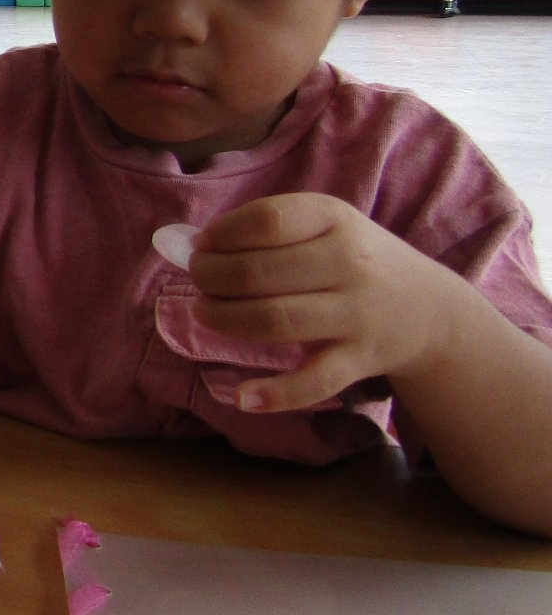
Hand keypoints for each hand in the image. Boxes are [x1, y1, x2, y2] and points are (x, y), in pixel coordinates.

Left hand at [190, 193, 465, 412]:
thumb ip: (263, 231)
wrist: (429, 309)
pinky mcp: (360, 360)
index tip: (203, 245)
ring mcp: (357, 314)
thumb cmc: (353, 260)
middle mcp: (350, 263)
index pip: (267, 220)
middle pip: (259, 273)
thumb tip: (185, 243)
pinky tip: (242, 397)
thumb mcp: (322, 228)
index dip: (222, 234)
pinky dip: (275, 393)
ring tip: (205, 313)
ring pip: (274, 321)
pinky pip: (314, 381)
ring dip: (225, 319)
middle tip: (199, 282)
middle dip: (211, 278)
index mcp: (334, 218)